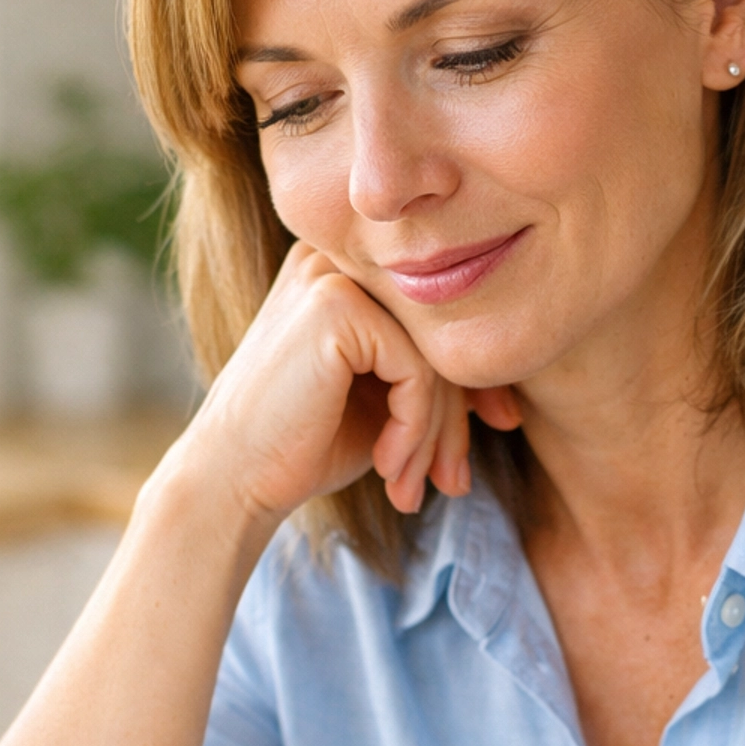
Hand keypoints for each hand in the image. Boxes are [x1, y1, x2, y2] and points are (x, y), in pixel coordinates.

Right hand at [182, 241, 477, 524]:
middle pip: (441, 334)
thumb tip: (511, 397)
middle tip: (454, 482)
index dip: (473, 379)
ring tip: (415, 486)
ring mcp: (335, 275)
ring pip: (435, 355)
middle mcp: (339, 259)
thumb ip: (431, 376)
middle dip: (458, 418)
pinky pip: (417, 371)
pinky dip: (414, 429)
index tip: (498, 428)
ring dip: (435, 434)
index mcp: (348, 273)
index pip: (437, 317)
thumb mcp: (382, 402)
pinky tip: (388, 465)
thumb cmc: (303, 444)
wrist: (233, 478)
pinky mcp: (337, 305)